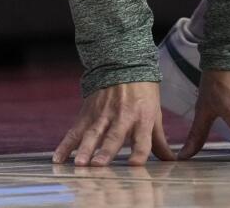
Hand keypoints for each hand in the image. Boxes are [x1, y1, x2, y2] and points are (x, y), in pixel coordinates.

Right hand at [53, 82, 174, 166]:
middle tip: (98, 165)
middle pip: (114, 137)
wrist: (122, 64)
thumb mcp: (155, 113)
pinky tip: (58, 158)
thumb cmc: (143, 92)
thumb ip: (159, 140)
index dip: (140, 153)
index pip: (143, 140)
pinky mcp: (88, 113)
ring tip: (79, 163)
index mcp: (142, 119)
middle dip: (106, 151)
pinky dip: (65, 145)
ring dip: (85, 149)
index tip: (134, 165)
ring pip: (93, 134)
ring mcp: (103, 115)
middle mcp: (122, 117)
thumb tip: (171, 161)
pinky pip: (75, 131)